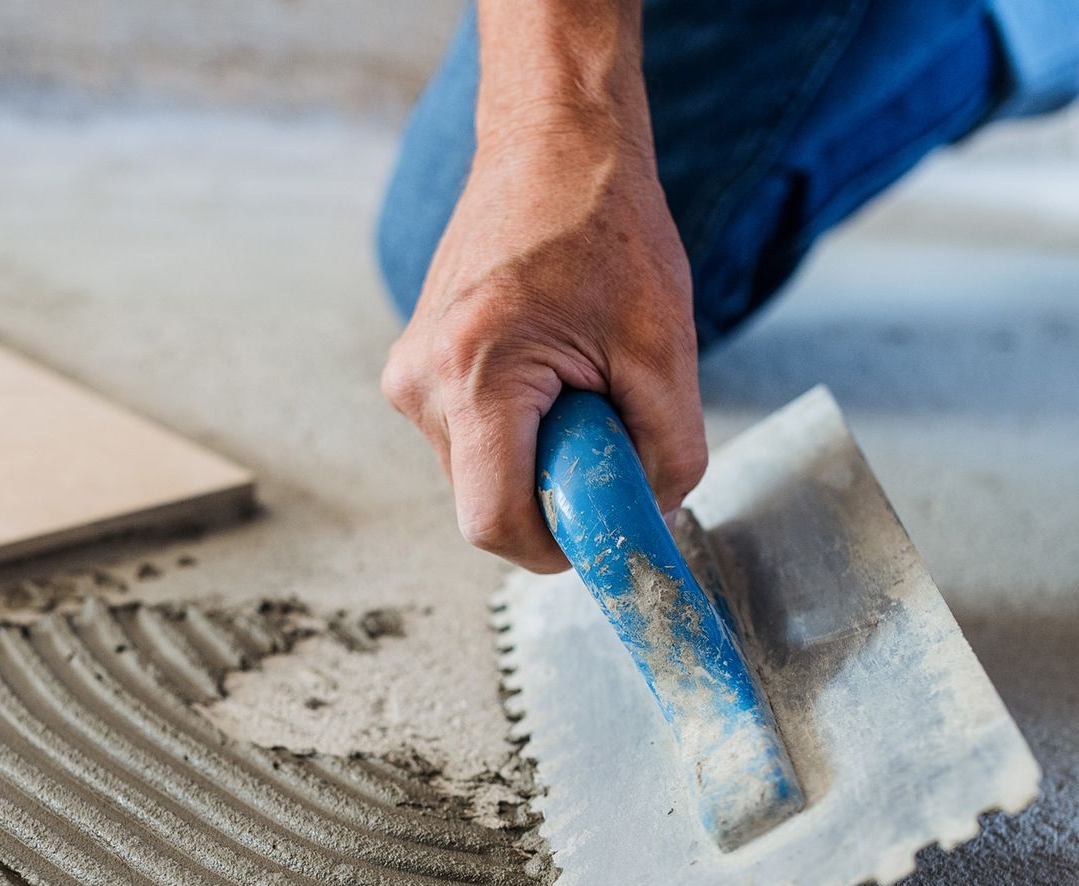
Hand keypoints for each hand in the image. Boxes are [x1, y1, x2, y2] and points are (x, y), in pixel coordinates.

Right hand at [380, 114, 704, 571]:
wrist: (552, 145)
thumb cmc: (606, 226)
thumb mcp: (665, 348)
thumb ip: (669, 454)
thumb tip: (652, 524)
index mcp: (474, 374)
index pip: (494, 523)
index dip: (555, 546)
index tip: (604, 524)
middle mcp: (421, 383)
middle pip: (488, 504)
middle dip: (555, 490)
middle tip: (606, 425)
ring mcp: (409, 377)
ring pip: (482, 476)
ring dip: (541, 457)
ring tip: (579, 382)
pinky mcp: (416, 372)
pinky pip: (474, 441)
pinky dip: (523, 431)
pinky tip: (552, 371)